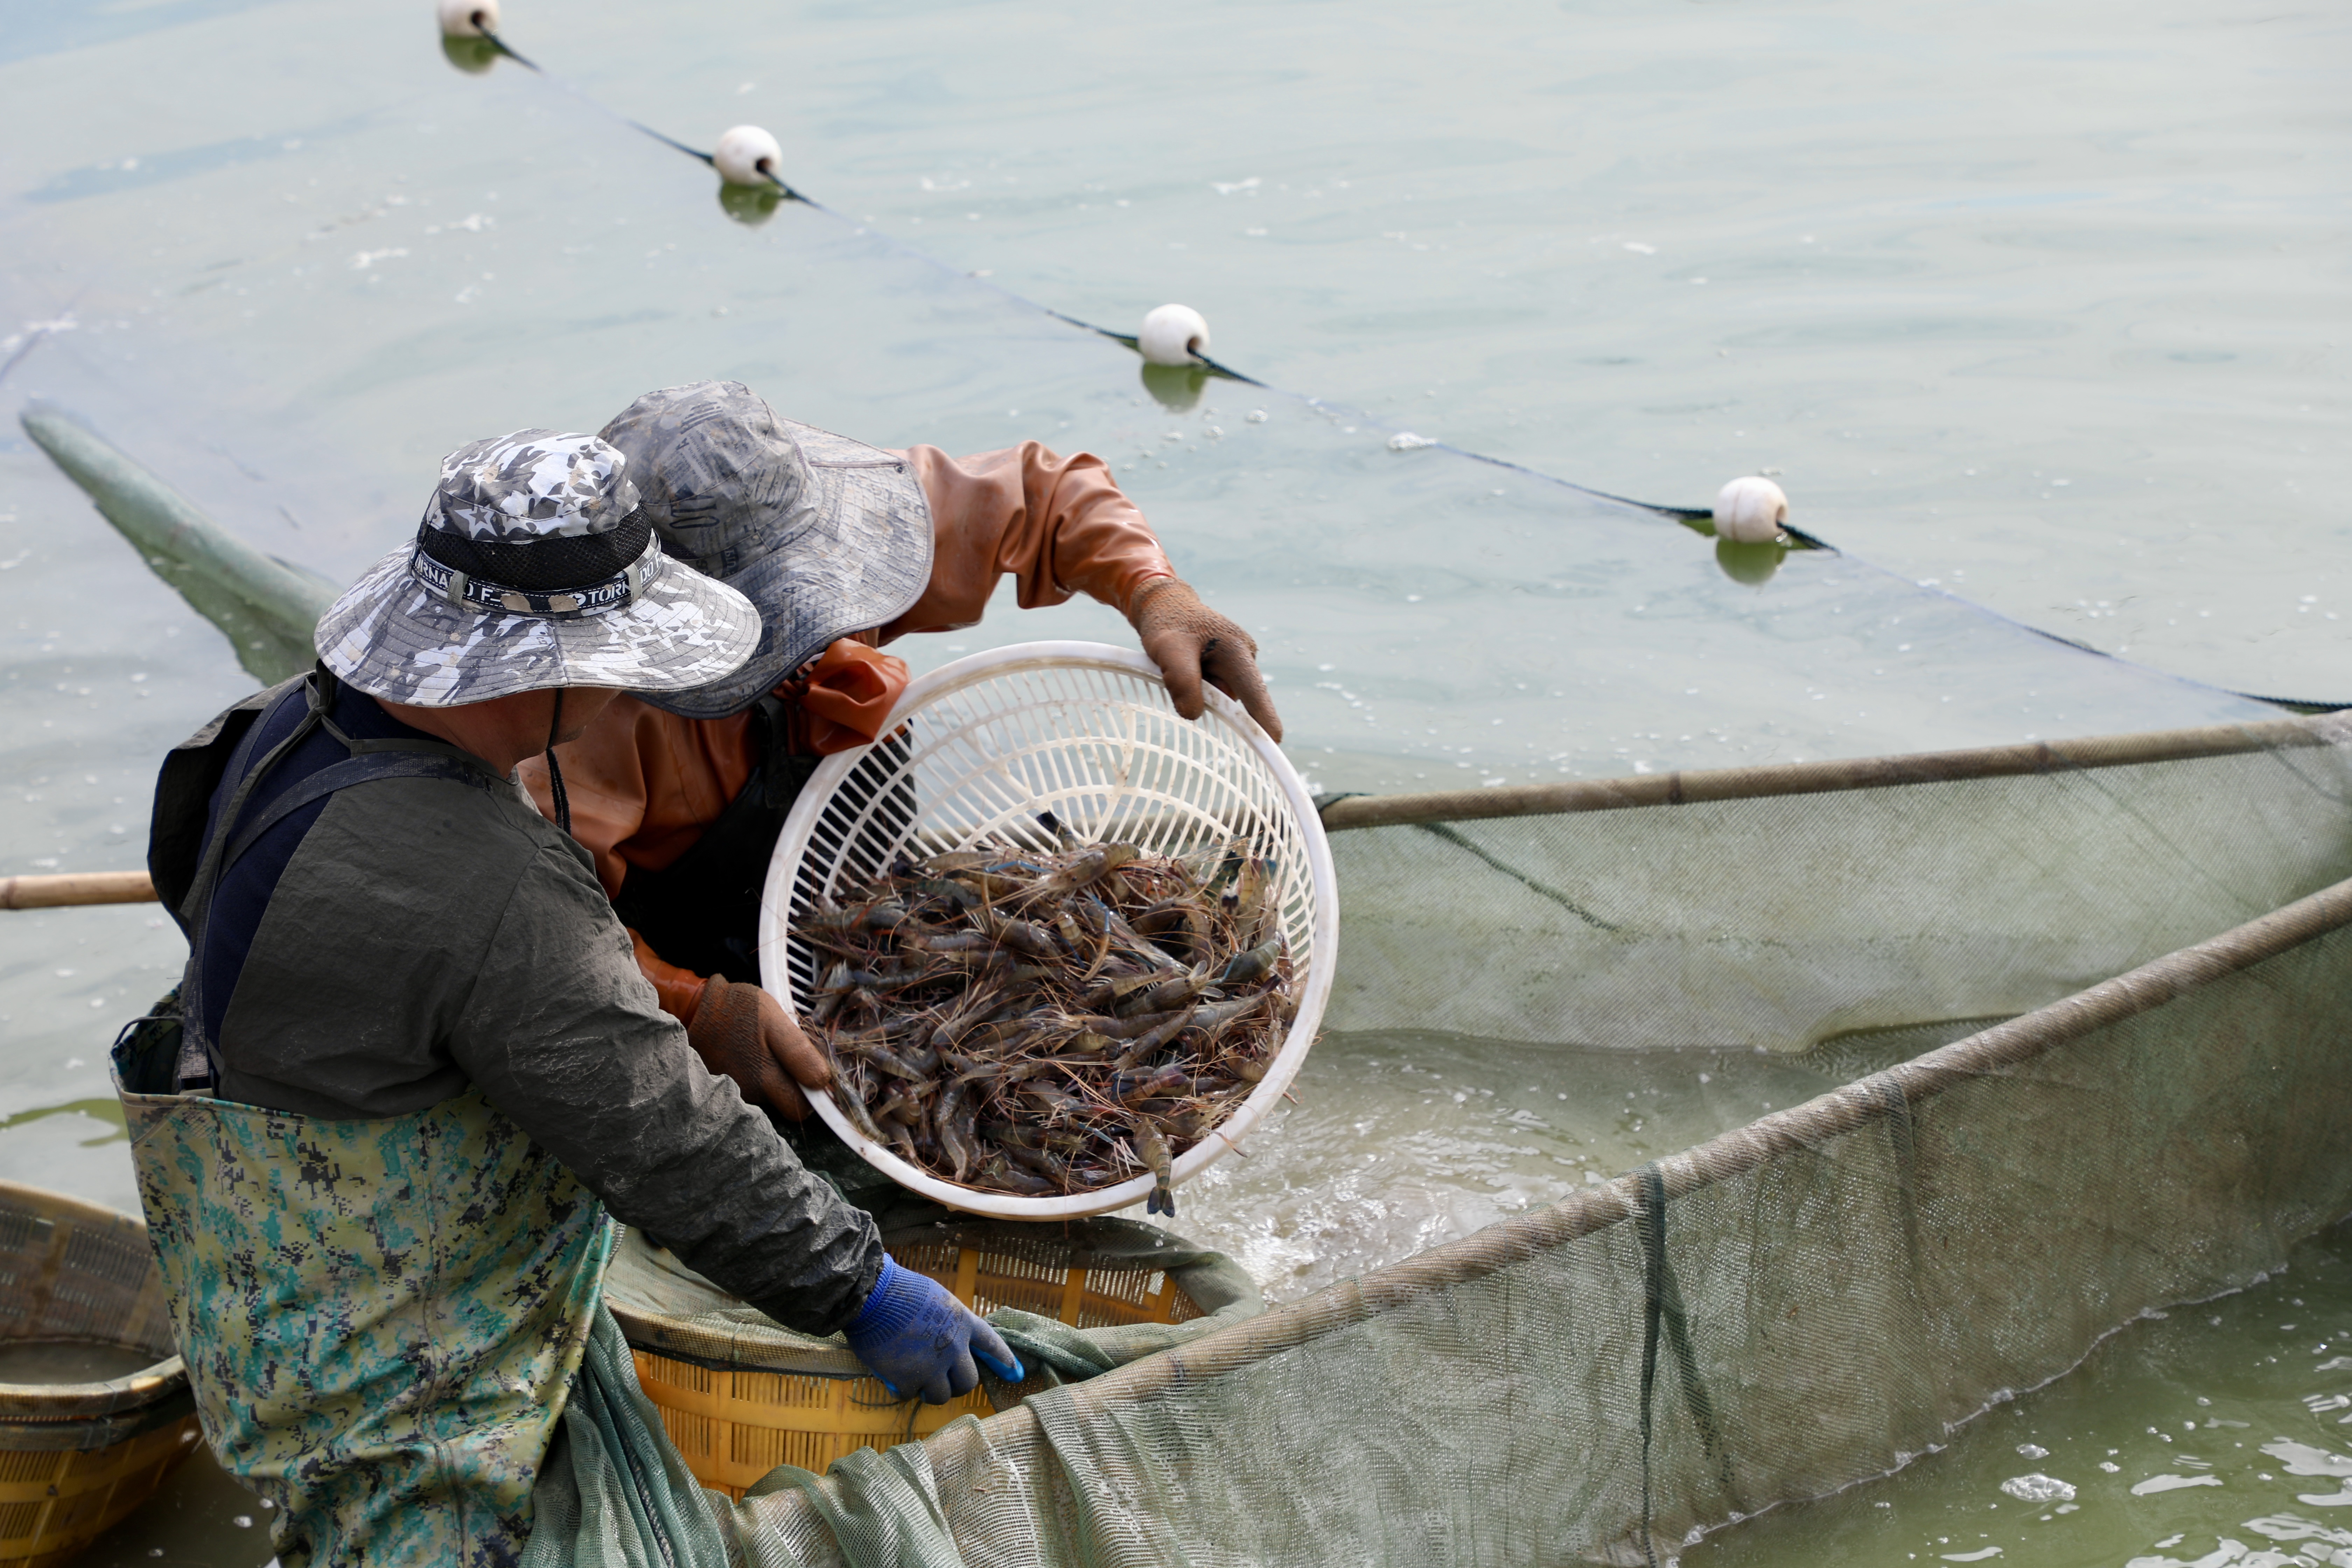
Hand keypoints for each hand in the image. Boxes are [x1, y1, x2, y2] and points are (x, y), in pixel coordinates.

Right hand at [686, 974, 832, 1120]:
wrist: (700, 1009)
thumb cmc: (741, 1010)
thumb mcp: (775, 1020)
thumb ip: (799, 1053)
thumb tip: (822, 1080)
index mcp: (765, 1077)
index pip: (801, 1108)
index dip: (813, 1091)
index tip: (816, 1070)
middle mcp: (751, 1093)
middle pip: (788, 1106)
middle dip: (798, 1089)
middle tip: (798, 1062)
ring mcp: (738, 1093)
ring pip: (772, 1097)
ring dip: (778, 1080)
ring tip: (770, 1052)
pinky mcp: (727, 1089)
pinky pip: (755, 1090)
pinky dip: (761, 1077)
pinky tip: (755, 1057)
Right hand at [843, 1256, 1023, 1403]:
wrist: (874, 1295)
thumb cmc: (901, 1289)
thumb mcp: (936, 1298)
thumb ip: (945, 1322)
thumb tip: (941, 1338)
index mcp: (963, 1323)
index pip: (991, 1344)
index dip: (1004, 1360)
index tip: (1015, 1373)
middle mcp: (954, 1348)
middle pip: (969, 1382)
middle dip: (956, 1385)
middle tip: (942, 1382)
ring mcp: (933, 1366)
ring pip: (941, 1395)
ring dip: (928, 1391)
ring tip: (915, 1381)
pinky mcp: (909, 1380)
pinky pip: (910, 1395)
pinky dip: (901, 1389)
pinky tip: (892, 1377)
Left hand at [1129, 578, 1283, 741]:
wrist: (1163, 604)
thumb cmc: (1167, 623)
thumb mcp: (1167, 649)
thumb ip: (1182, 681)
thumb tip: (1194, 715)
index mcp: (1237, 649)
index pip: (1254, 691)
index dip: (1264, 718)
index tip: (1275, 741)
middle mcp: (1245, 655)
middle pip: (1234, 696)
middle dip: (1210, 699)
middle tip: (1177, 675)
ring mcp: (1238, 661)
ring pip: (1221, 695)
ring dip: (1200, 691)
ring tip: (1179, 665)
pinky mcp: (1227, 666)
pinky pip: (1215, 688)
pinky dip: (1199, 686)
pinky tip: (1187, 667)